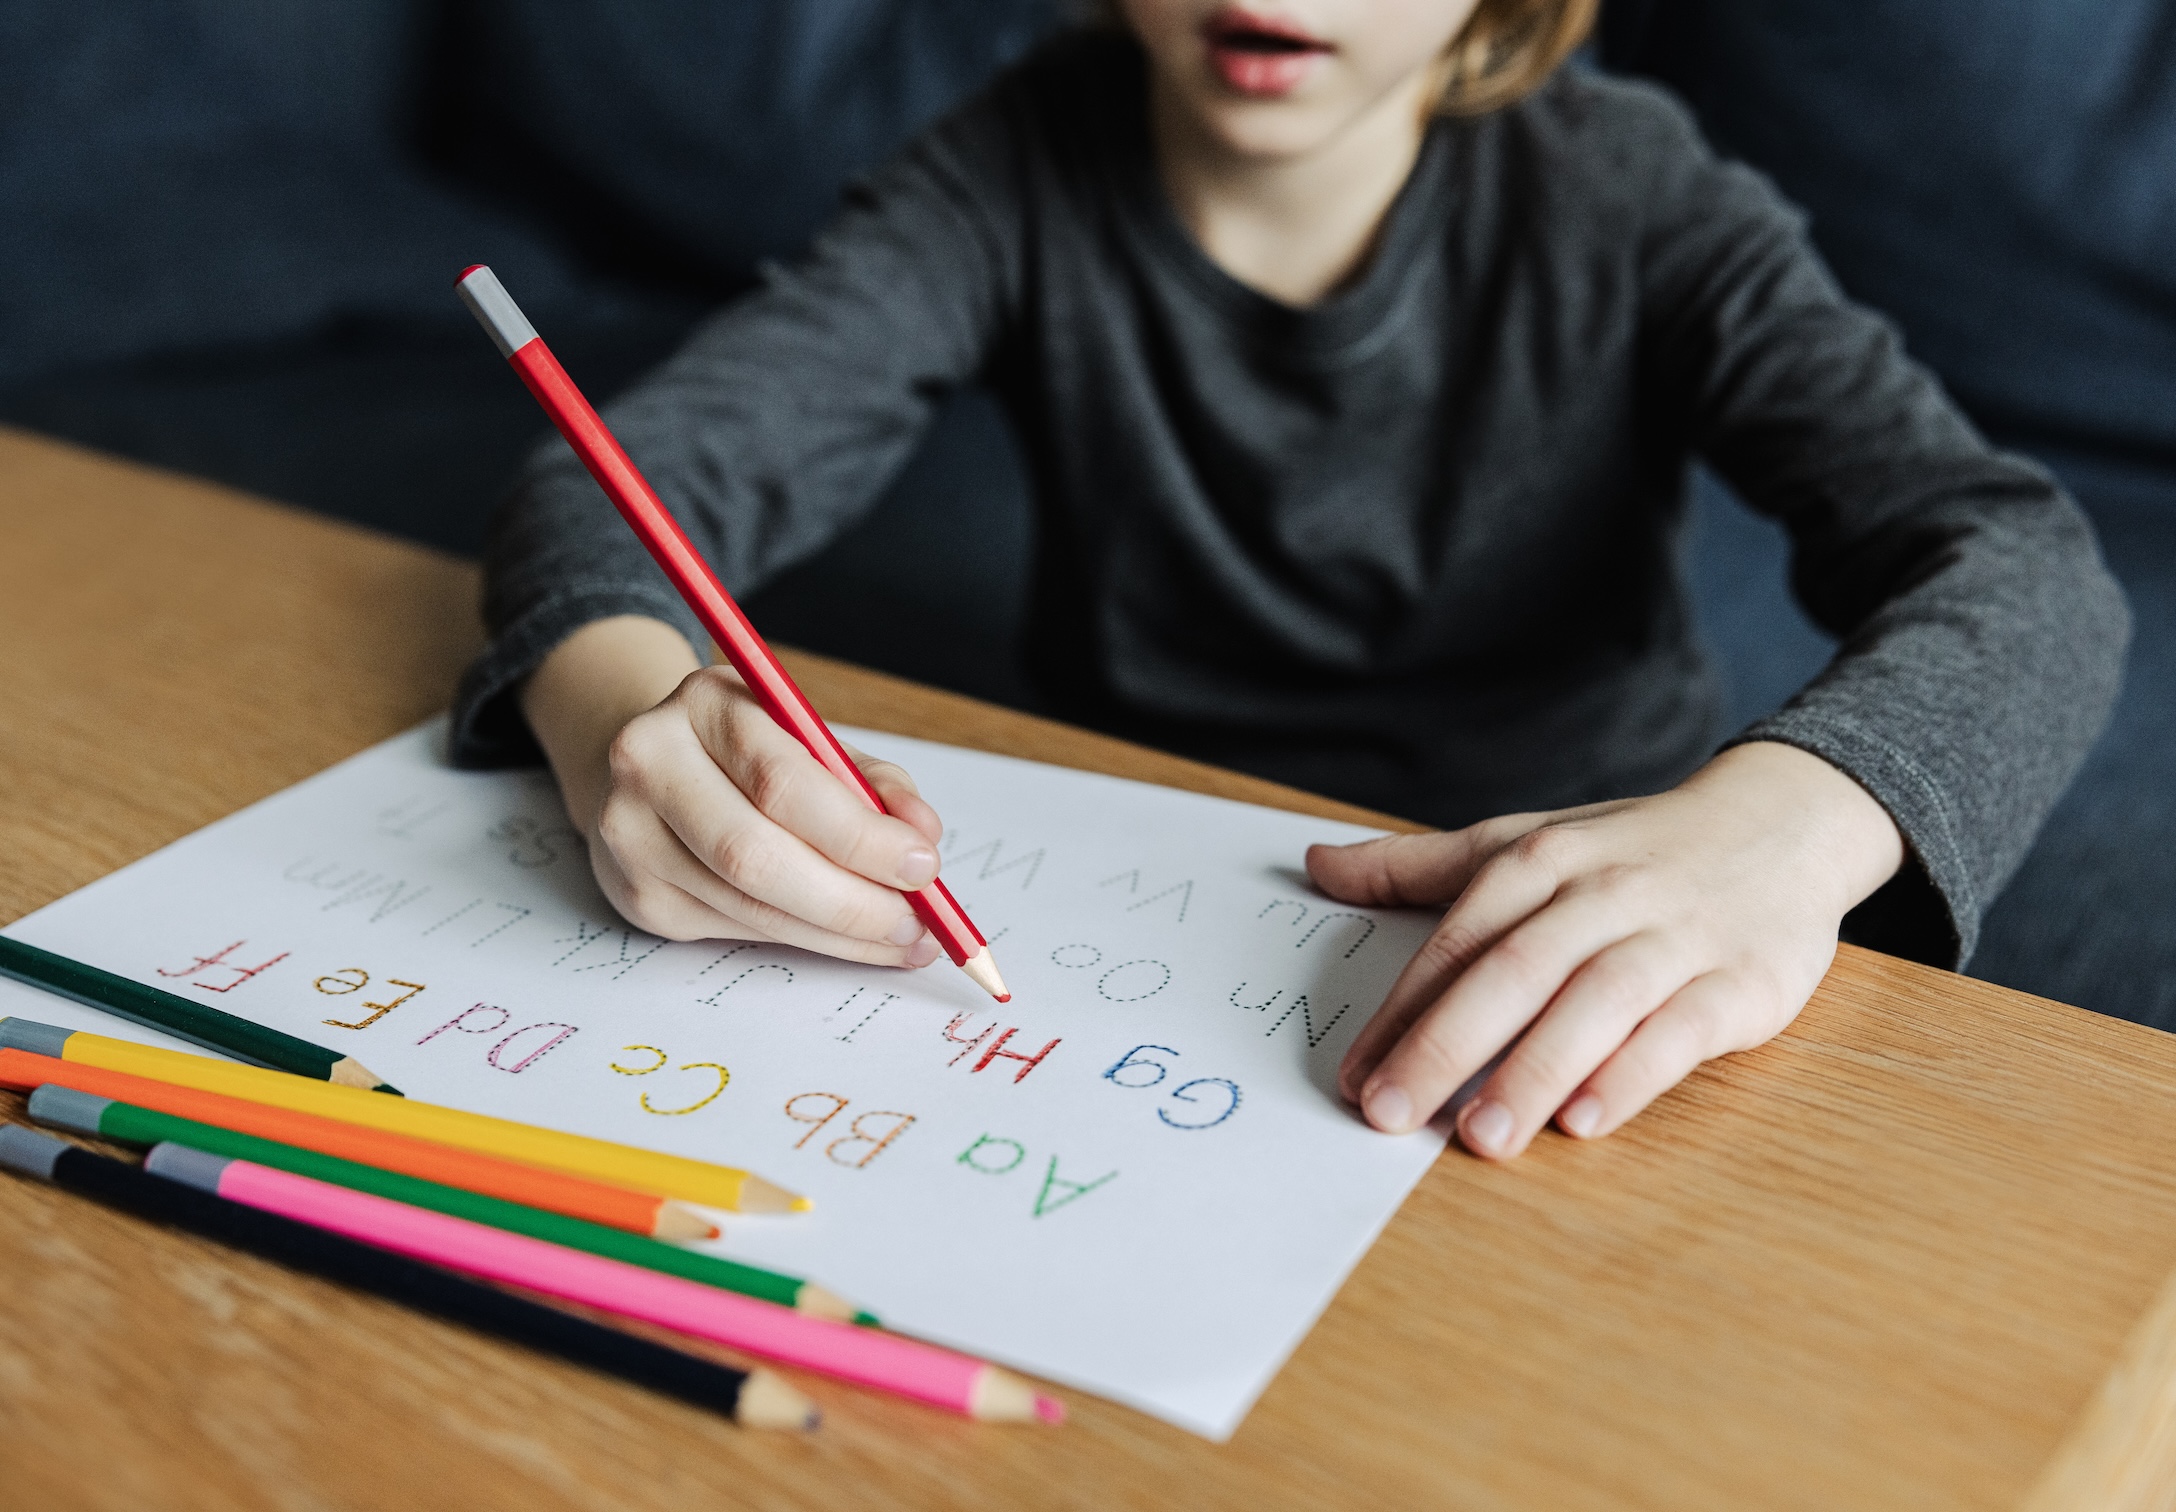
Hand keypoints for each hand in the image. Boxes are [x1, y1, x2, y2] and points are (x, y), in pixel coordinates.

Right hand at [520, 616, 943, 964]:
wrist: (656, 767)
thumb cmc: (753, 752)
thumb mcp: (815, 740)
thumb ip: (875, 784)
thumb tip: (922, 837)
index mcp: (705, 704)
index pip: (782, 781)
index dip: (858, 834)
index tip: (923, 865)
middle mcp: (651, 765)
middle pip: (752, 855)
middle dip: (850, 901)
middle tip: (915, 925)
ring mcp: (633, 835)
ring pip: (748, 906)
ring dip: (838, 934)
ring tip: (899, 940)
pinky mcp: (639, 895)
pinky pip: (736, 930)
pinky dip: (804, 939)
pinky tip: (846, 938)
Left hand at [1306, 742, 1904, 1158]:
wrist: (1782, 822)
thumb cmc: (1630, 850)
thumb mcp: (1524, 840)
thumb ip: (1418, 865)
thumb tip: (1315, 865)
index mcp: (1539, 860)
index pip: (1456, 942)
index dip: (1400, 1012)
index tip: (1352, 1076)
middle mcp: (1602, 893)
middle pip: (1513, 970)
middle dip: (1444, 1046)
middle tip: (1388, 1115)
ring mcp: (1675, 936)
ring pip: (1595, 1001)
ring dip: (1533, 1071)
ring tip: (1478, 1138)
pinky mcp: (1742, 980)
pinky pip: (1680, 1029)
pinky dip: (1631, 1074)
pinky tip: (1583, 1120)